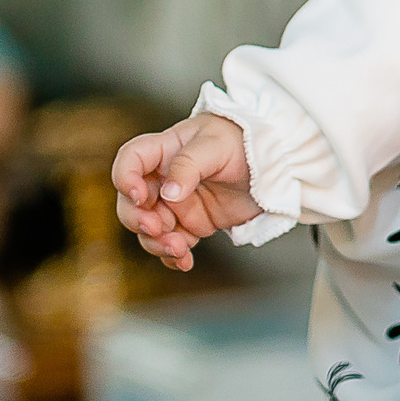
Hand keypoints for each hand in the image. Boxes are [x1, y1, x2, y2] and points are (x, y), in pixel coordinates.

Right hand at [111, 114, 261, 271]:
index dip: (124, 178)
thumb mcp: (217, 145)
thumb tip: (169, 193)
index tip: (139, 195)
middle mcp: (164, 178)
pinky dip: (174, 256)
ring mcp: (176, 203)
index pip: (130, 160)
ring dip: (156, 242)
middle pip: (131, 202)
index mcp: (165, 150)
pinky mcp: (191, 223)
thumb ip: (189, 165)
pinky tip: (185, 262)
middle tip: (157, 228)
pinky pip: (171, 243)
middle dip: (137, 219)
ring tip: (179, 248)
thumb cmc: (243, 139)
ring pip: (148, 229)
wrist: (274, 161)